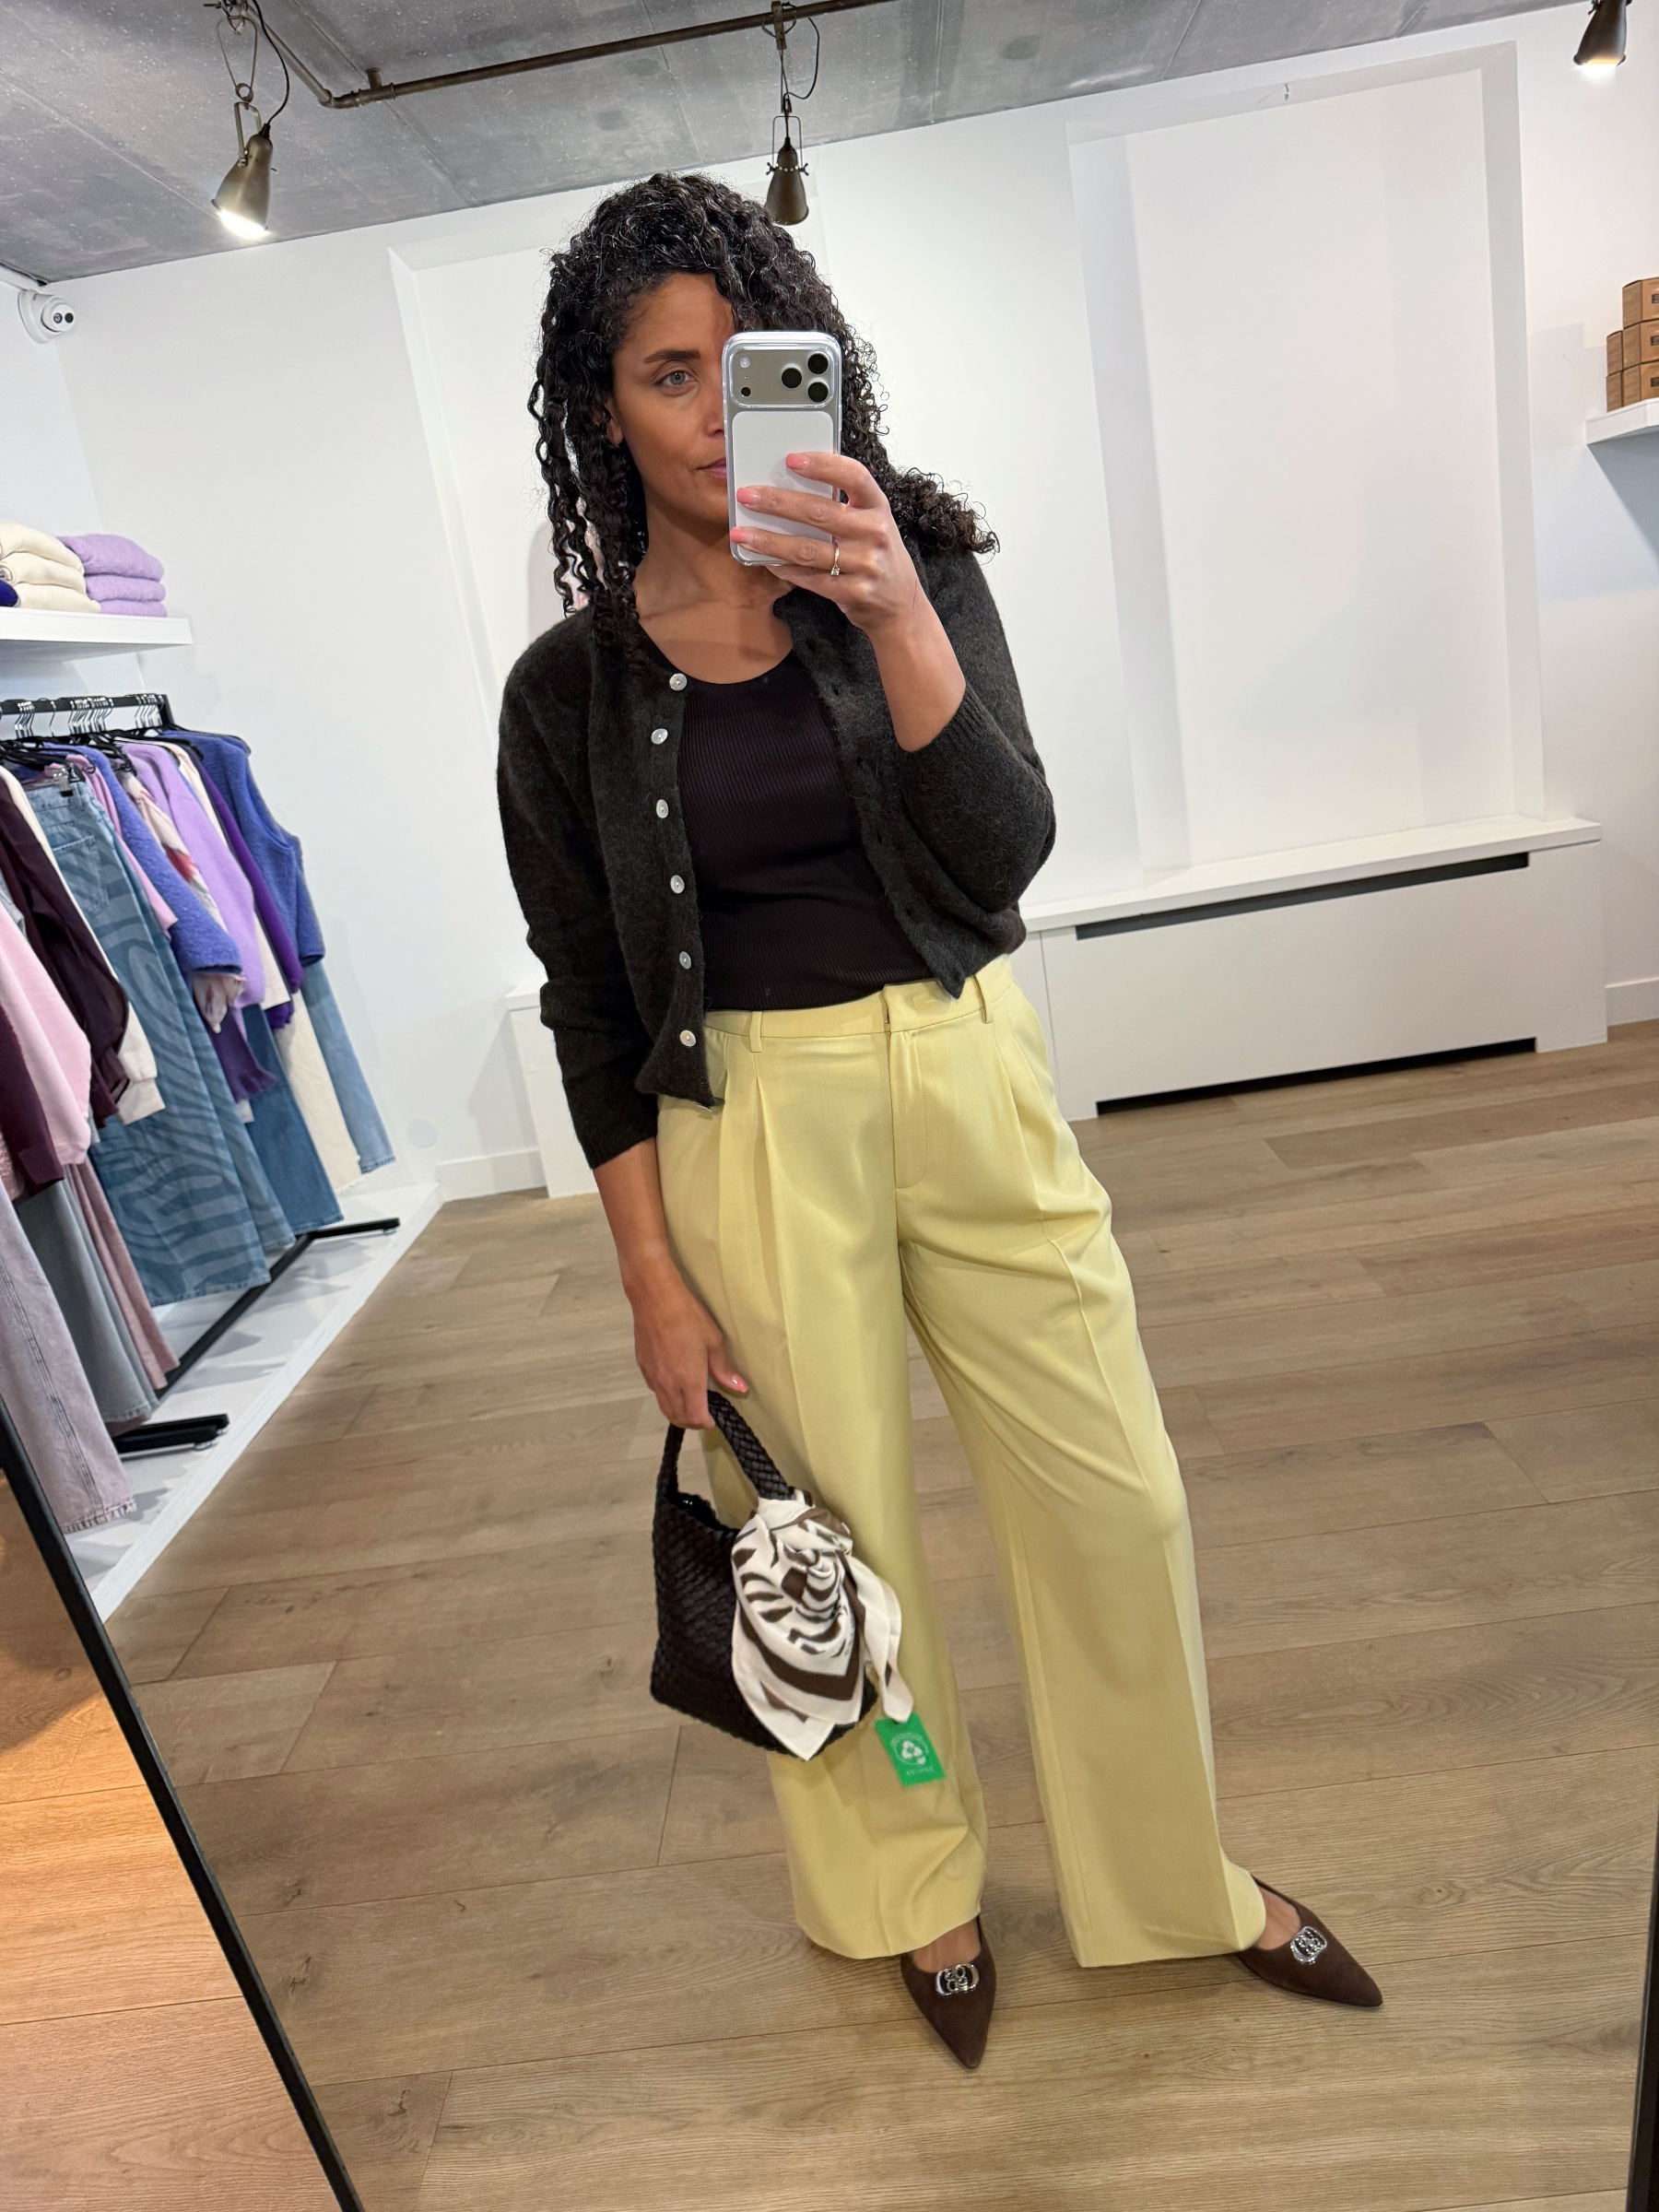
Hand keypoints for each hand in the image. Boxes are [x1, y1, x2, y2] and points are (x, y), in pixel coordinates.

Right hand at [625, 1260, 747, 1428]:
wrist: (655, 1299)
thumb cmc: (688, 1317)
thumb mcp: (713, 1341)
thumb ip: (723, 1369)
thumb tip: (739, 1388)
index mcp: (688, 1380)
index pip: (695, 1417)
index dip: (705, 1423)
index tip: (713, 1418)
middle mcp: (668, 1384)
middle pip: (677, 1417)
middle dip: (692, 1422)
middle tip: (703, 1414)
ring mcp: (653, 1377)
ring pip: (664, 1407)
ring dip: (677, 1412)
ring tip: (689, 1403)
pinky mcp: (643, 1368)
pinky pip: (655, 1391)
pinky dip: (666, 1396)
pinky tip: (674, 1383)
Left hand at [731, 451, 925, 639]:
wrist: (902, 606)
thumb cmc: (878, 557)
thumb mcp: (871, 524)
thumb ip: (843, 506)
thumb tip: (790, 487)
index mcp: (878, 507)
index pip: (853, 476)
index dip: (823, 465)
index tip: (791, 459)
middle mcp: (874, 533)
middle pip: (819, 512)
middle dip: (777, 502)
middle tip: (747, 495)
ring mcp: (865, 564)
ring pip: (808, 549)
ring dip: (769, 540)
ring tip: (742, 533)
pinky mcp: (853, 592)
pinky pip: (810, 579)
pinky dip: (784, 569)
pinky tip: (765, 560)